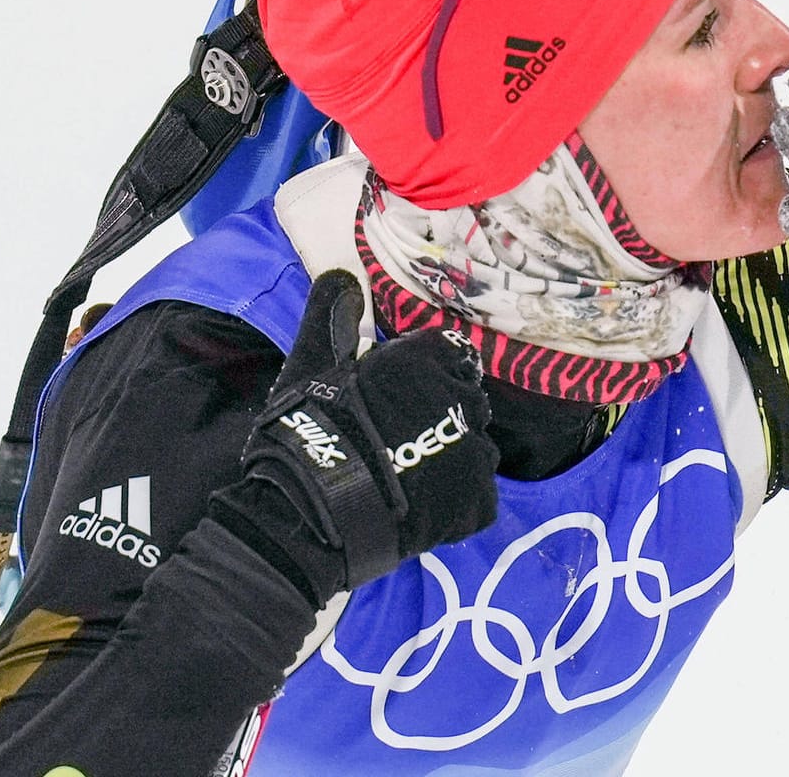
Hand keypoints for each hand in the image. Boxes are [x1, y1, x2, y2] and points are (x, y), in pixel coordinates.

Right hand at [239, 270, 498, 588]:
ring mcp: (473, 451)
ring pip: (477, 448)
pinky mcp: (476, 500)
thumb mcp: (312, 366)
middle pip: (467, 400)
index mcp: (425, 360)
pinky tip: (423, 506)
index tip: (404, 397)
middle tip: (402, 441)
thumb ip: (331, 317)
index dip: (428, 377)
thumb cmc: (308, 435)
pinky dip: (457, 503)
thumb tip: (341, 275)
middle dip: (443, 415)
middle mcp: (458, 398)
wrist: (311, 513)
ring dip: (453, 458)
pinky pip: (480, 497)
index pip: (450, 356)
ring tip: (411, 476)